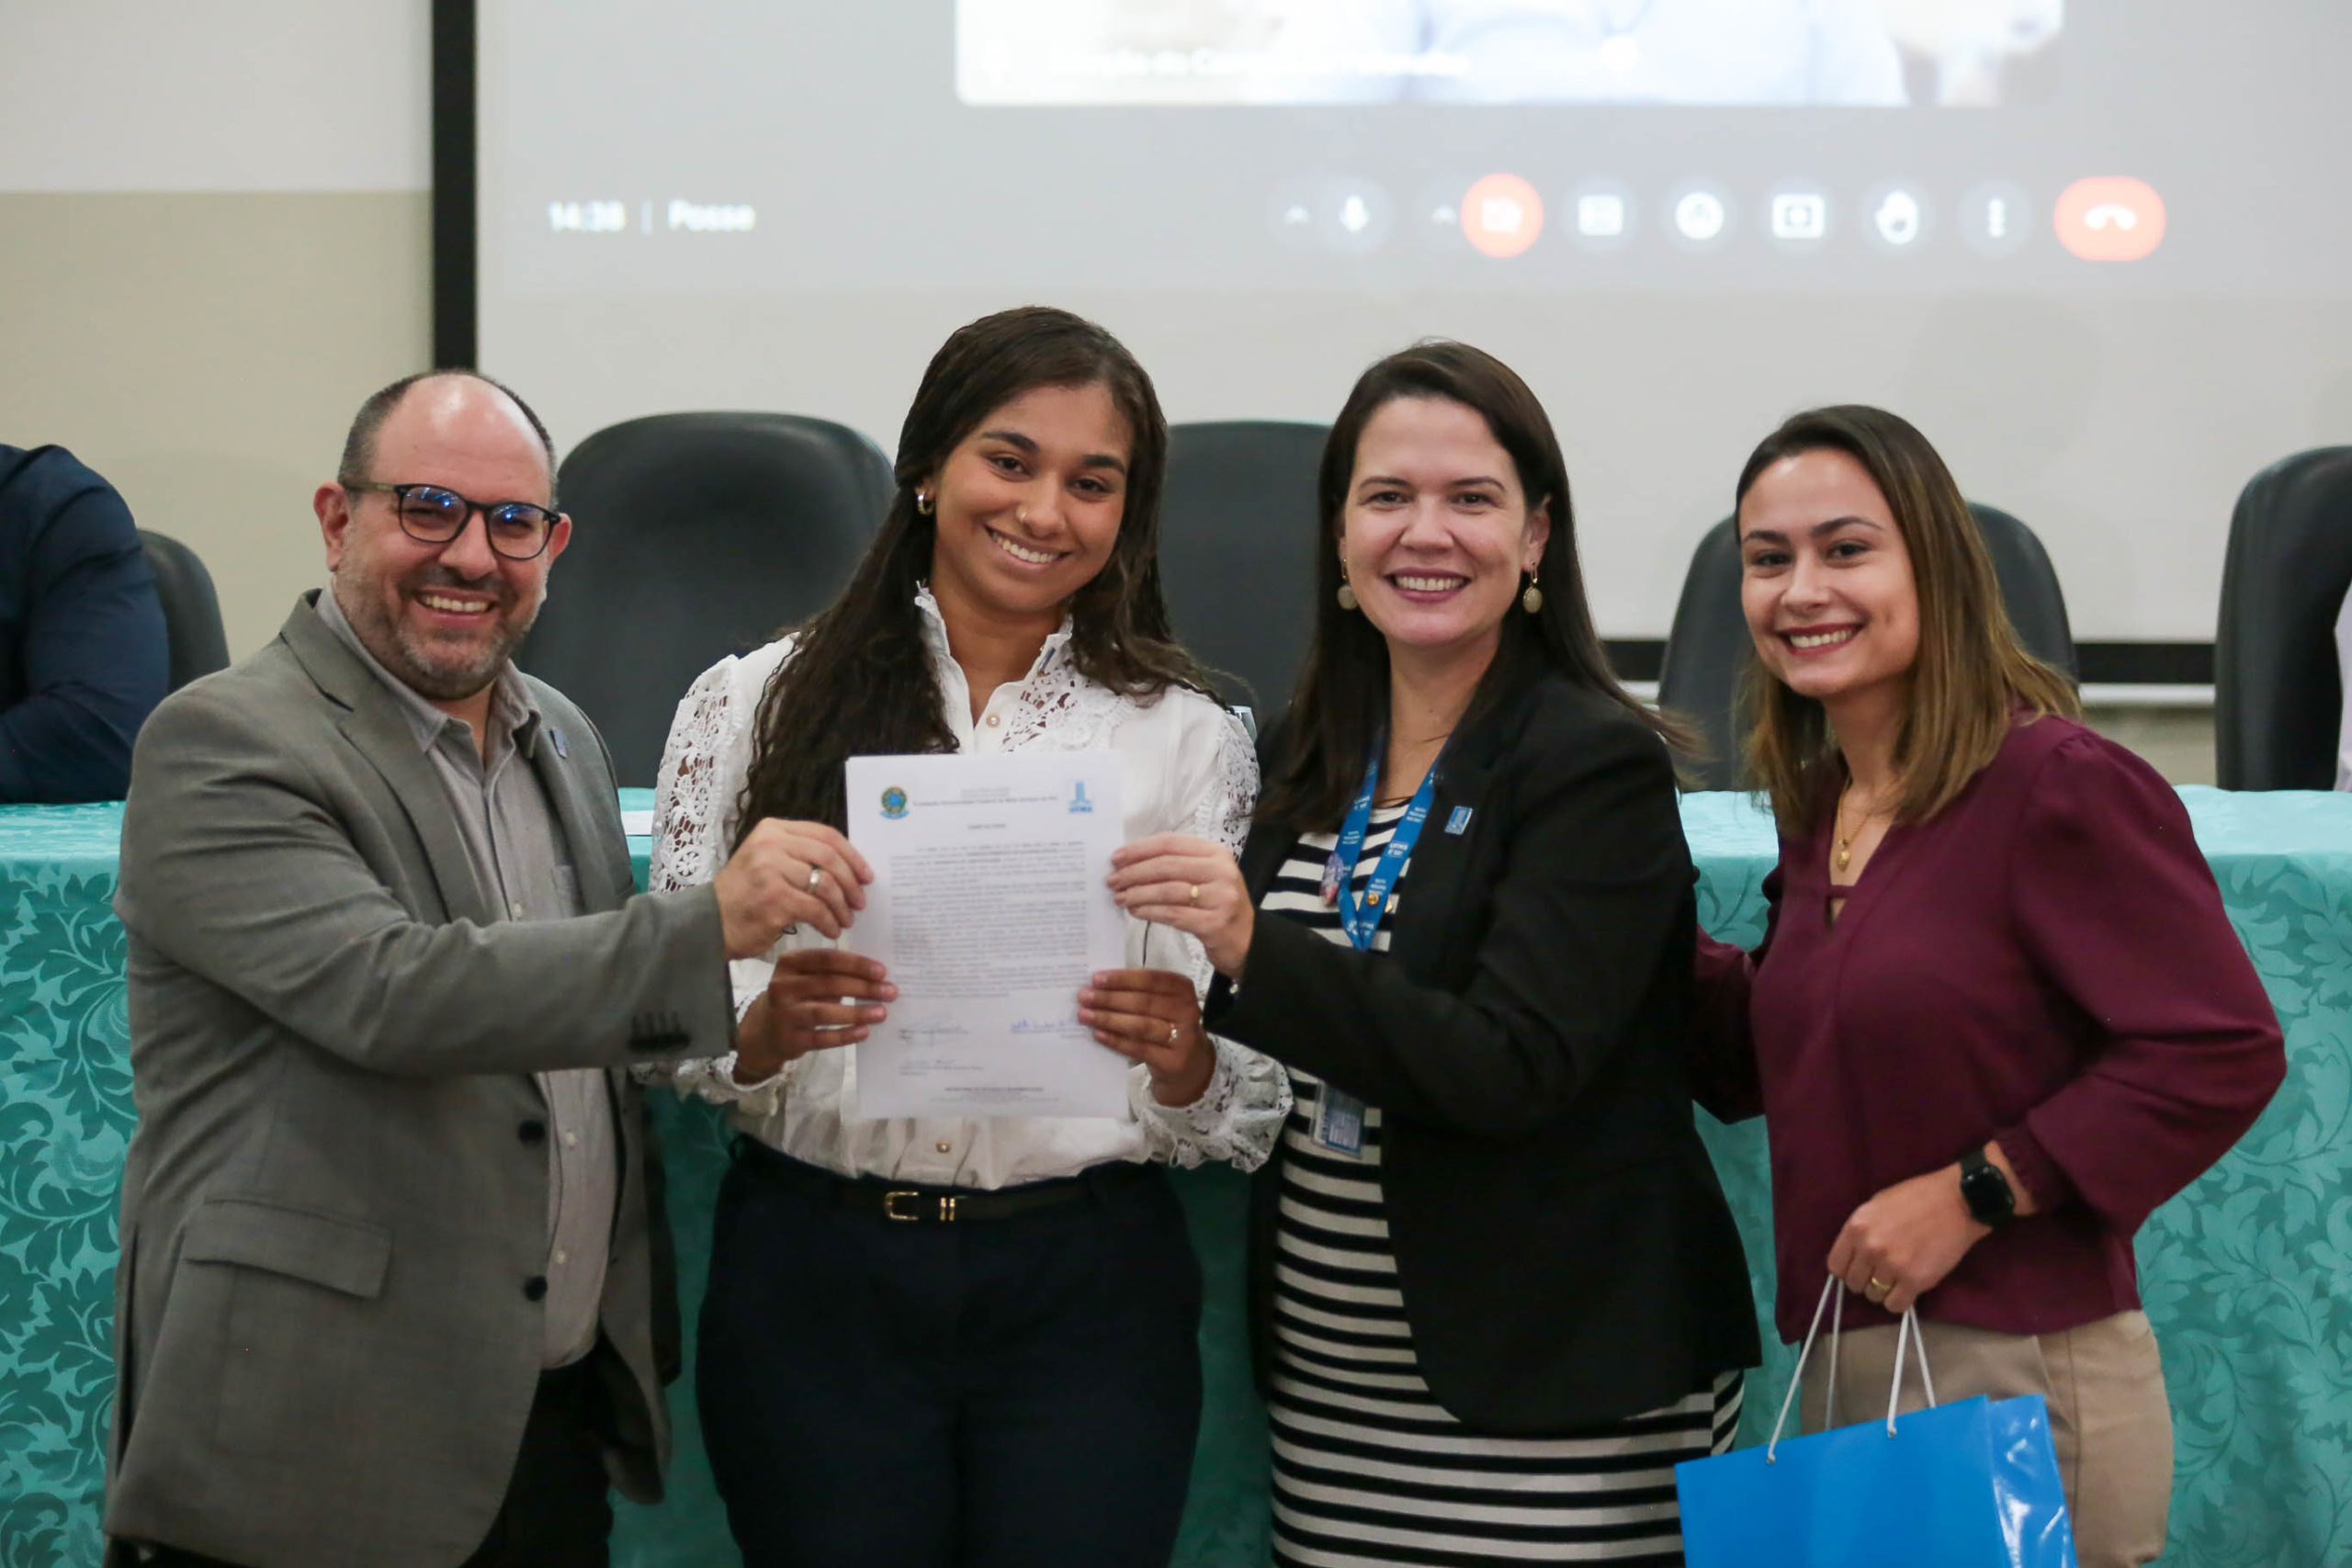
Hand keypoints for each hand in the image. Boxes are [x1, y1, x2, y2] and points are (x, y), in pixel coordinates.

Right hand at [712, 817, 872, 955]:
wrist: (709, 922)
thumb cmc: (744, 894)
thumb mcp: (767, 860)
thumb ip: (800, 855)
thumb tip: (849, 867)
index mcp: (772, 830)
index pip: (826, 835)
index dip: (852, 856)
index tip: (866, 876)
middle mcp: (771, 845)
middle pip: (829, 858)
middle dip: (851, 883)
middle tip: (860, 901)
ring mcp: (771, 871)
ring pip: (825, 885)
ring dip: (842, 906)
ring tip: (845, 919)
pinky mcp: (775, 900)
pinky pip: (816, 909)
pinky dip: (829, 922)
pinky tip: (831, 930)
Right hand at [734, 949, 894, 1082]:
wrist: (766, 1030)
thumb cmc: (798, 997)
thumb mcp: (808, 977)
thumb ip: (835, 973)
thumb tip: (878, 977)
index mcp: (790, 963)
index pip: (827, 959)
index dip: (856, 964)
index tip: (882, 971)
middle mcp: (782, 986)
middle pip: (828, 984)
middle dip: (863, 988)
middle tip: (890, 992)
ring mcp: (783, 1014)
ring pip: (823, 1012)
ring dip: (856, 1013)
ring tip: (882, 1013)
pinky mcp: (789, 1039)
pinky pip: (821, 1038)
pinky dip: (845, 1035)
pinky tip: (864, 1032)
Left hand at [1078, 968, 1215, 1105]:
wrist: (1190, 1065)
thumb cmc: (1168, 1025)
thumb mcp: (1163, 1004)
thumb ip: (1139, 993)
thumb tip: (1100, 986)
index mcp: (1183, 989)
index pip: (1151, 979)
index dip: (1122, 979)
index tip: (1096, 978)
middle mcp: (1188, 1011)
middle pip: (1144, 1002)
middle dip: (1110, 998)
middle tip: (1084, 997)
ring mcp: (1183, 1038)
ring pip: (1141, 1025)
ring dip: (1109, 1019)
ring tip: (1085, 1015)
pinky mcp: (1173, 1061)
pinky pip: (1139, 1048)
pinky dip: (1116, 1040)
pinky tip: (1098, 1034)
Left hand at [1106, 834, 1253, 978]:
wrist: (1247, 941)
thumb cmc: (1218, 906)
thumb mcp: (1205, 878)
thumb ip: (1176, 866)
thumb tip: (1131, 863)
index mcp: (1217, 853)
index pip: (1171, 843)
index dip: (1139, 849)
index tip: (1116, 858)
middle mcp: (1221, 872)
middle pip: (1167, 866)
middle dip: (1134, 872)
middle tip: (1112, 881)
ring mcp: (1220, 898)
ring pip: (1167, 890)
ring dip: (1137, 893)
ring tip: (1119, 898)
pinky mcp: (1214, 924)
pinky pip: (1173, 914)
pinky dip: (1150, 912)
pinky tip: (1135, 912)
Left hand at [1827, 1165, 1990, 1315]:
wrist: (1958, 1201)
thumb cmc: (1918, 1198)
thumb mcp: (1877, 1205)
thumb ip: (1863, 1230)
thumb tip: (1854, 1255)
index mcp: (1856, 1226)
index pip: (1836, 1265)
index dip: (1847, 1270)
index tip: (1860, 1269)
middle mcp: (1869, 1248)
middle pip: (1854, 1284)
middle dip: (1866, 1281)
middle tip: (1883, 1273)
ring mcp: (1891, 1266)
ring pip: (1874, 1296)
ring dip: (1885, 1291)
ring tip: (1899, 1278)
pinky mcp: (1915, 1281)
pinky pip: (1896, 1305)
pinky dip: (1901, 1301)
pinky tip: (1909, 1288)